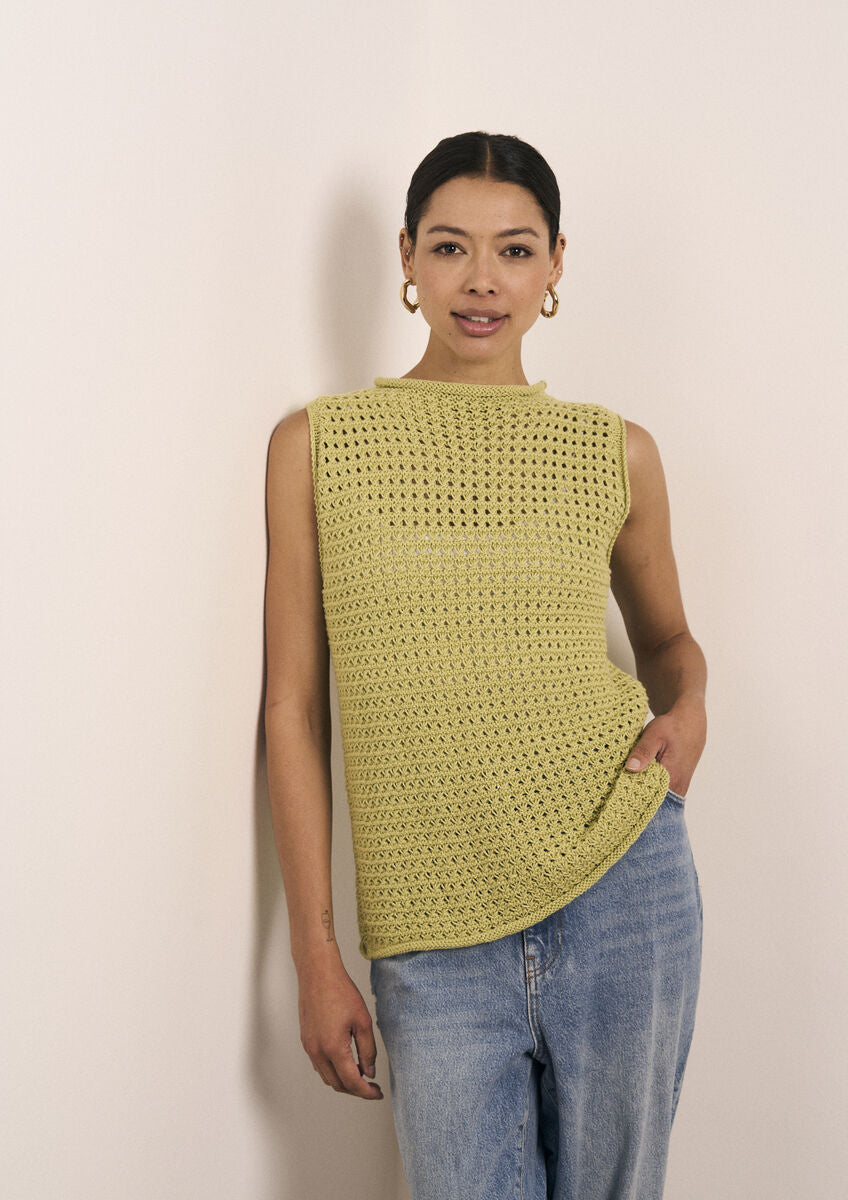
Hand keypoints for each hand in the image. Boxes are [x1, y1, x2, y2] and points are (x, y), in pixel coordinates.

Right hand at [297, 959, 383, 1099]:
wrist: (318, 974)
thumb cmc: (340, 992)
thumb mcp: (363, 1021)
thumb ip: (368, 1050)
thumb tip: (369, 1072)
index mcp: (333, 1048)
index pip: (352, 1082)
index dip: (367, 1092)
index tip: (378, 1092)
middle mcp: (317, 1052)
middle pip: (337, 1084)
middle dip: (356, 1090)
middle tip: (371, 1086)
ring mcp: (309, 1047)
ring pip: (326, 1077)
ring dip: (343, 1082)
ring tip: (361, 1075)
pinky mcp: (306, 1040)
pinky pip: (319, 1066)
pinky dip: (333, 1071)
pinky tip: (345, 1063)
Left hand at [624, 696, 705, 797]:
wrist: (691, 723)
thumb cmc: (672, 727)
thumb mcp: (655, 735)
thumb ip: (643, 752)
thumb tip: (630, 768)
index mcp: (670, 777)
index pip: (649, 799)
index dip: (632, 803)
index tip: (616, 802)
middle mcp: (676, 788)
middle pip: (652, 803)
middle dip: (634, 803)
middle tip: (615, 800)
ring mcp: (678, 789)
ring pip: (656, 799)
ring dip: (641, 797)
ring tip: (622, 795)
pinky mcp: (677, 785)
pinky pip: (661, 795)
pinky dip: (648, 792)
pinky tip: (635, 788)